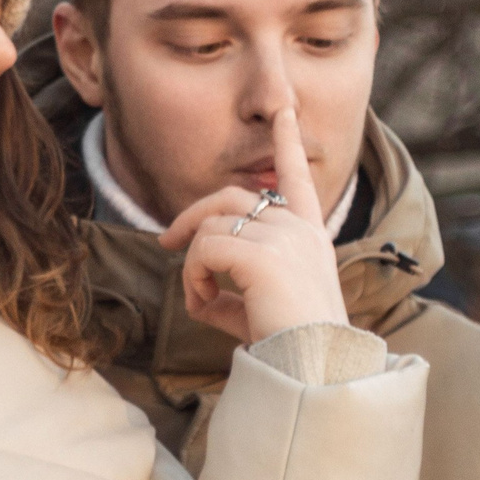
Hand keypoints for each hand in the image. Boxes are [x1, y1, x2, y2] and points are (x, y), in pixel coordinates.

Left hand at [160, 106, 351, 344]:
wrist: (314, 369)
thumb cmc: (292, 348)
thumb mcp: (262, 311)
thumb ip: (235, 295)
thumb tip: (201, 297)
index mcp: (309, 236)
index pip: (297, 178)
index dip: (287, 143)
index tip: (284, 111)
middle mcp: (299, 229)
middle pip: (231, 198)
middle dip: (192, 216)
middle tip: (165, 242)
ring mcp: (282, 238)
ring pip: (211, 228)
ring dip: (193, 264)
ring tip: (201, 298)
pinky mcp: (262, 255)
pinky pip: (204, 251)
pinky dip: (193, 277)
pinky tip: (204, 302)